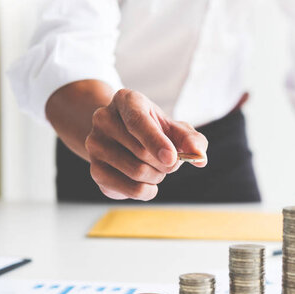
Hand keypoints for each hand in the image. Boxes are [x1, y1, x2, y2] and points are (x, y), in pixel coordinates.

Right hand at [85, 89, 207, 199]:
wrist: (125, 137)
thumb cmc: (155, 130)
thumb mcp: (175, 128)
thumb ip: (192, 140)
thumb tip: (199, 157)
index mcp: (126, 100)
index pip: (137, 122)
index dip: (156, 142)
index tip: (172, 158)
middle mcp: (104, 119)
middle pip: (141, 152)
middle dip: (166, 164)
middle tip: (169, 161)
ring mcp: (95, 144)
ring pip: (136, 172)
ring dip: (157, 177)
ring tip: (156, 169)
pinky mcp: (95, 170)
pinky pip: (129, 190)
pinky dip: (148, 191)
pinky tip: (148, 183)